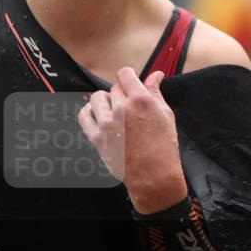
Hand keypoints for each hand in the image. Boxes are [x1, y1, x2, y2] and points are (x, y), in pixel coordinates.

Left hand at [78, 67, 187, 212]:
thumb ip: (156, 92)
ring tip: (115, 113)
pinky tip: (96, 115)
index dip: (128, 78)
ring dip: (105, 102)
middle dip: (122, 95)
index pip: (124, 74)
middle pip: (114, 88)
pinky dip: (88, 112)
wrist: (154, 175)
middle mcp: (121, 109)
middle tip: (130, 108)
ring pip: (97, 98)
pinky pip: (84, 116)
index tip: (130, 85)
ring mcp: (107, 124)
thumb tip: (155, 74)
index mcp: (140, 100)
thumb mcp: (165, 115)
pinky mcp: (97, 137)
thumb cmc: (163, 147)